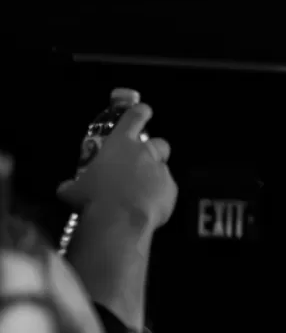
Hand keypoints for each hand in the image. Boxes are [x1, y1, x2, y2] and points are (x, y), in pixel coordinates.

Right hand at [58, 104, 175, 229]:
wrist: (121, 220)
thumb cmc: (94, 198)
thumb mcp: (74, 191)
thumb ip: (72, 186)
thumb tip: (66, 189)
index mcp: (121, 144)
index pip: (134, 117)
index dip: (139, 112)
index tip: (143, 111)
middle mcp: (145, 153)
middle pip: (158, 143)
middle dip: (152, 151)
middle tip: (139, 164)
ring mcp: (161, 171)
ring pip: (162, 168)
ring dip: (152, 177)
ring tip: (138, 193)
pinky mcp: (171, 190)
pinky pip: (166, 189)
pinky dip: (158, 196)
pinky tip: (145, 208)